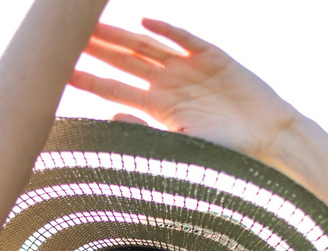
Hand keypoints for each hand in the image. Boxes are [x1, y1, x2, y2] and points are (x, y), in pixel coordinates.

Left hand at [69, 19, 299, 160]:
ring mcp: (189, 68)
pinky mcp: (213, 57)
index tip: (60, 73)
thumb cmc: (225, 153)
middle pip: (124, 61)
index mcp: (157, 108)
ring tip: (93, 24)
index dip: (88, 80)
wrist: (266, 139)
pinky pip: (186, 40)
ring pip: (148, 46)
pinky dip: (167, 31)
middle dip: (96, 49)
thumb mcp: (180, 146)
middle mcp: (168, 84)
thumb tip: (110, 120)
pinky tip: (146, 21)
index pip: (114, 90)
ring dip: (121, 35)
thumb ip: (146, 132)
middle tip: (65, 37)